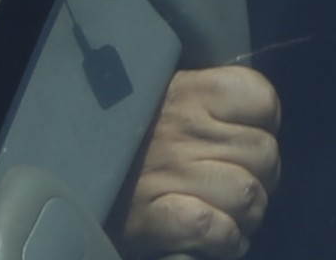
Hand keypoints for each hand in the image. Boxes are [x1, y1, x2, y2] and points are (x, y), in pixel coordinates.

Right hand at [120, 64, 283, 259]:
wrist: (68, 168)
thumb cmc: (130, 137)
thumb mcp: (170, 98)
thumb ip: (213, 104)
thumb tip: (263, 125)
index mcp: (192, 91)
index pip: (263, 101)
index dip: (267, 126)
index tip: (250, 142)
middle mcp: (185, 129)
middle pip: (263, 153)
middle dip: (264, 178)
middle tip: (246, 192)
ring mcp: (170, 173)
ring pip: (246, 193)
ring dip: (250, 216)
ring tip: (237, 222)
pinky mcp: (155, 217)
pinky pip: (213, 227)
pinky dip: (227, 240)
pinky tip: (225, 242)